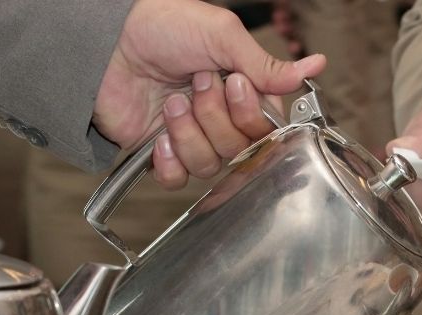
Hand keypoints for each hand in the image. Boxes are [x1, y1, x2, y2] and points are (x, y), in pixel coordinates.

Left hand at [94, 0, 326, 188]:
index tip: (233, 83)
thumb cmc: (162, 27)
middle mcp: (219, 118)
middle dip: (216, 117)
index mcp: (240, 91)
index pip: (266, 126)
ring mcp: (191, 137)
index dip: (251, 114)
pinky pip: (179, 180)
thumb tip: (314, 67)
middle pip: (240, 148)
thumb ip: (266, 64)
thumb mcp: (222, 35)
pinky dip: (170, 162)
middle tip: (196, 84)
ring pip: (210, 165)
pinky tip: (159, 135)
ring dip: (189, 134)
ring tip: (170, 103)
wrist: (107, 42)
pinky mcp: (162, 155)